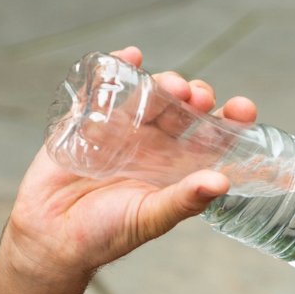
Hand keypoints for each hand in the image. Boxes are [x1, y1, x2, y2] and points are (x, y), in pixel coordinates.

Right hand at [0, 47, 257, 286]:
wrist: (51, 238)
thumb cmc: (105, 235)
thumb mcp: (149, 218)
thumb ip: (184, 201)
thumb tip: (221, 182)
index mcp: (175, 167)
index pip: (211, 137)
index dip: (230, 121)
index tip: (243, 109)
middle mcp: (153, 144)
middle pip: (182, 108)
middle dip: (195, 97)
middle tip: (197, 97)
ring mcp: (120, 129)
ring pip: (148, 94)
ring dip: (162, 83)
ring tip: (170, 86)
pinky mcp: (86, 120)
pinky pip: (101, 87)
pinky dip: (114, 67)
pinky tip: (130, 56)